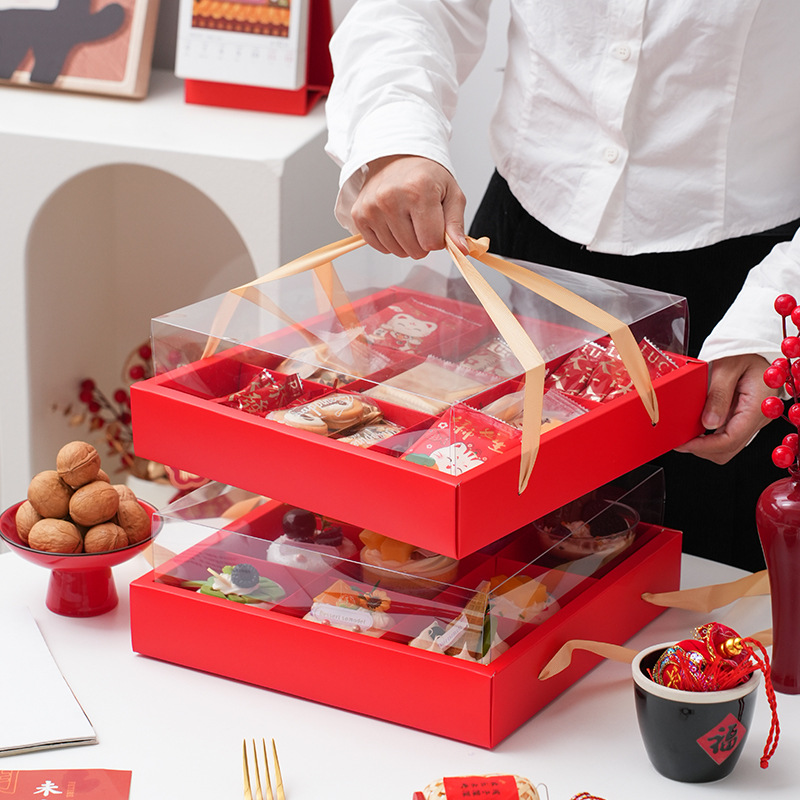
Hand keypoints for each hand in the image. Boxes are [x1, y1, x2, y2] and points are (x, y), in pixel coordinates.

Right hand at [350, 155, 467, 258]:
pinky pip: (379, 247)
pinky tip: (393, 223)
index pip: (432, 242)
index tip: (436, 224)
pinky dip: (389, 242)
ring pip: (397, 252)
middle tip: (422, 221)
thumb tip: (460, 250)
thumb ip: (456, 224)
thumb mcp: (451, 194)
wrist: (397, 157)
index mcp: (418, 190)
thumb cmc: (427, 176)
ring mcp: (372, 207)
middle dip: (423, 242)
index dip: (438, 239)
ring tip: (407, 220)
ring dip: (406, 243)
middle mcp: (391, 198)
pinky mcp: (359, 215)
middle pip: (414, 250)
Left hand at [675, 353, 772, 463]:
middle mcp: (758, 417)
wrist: (757, 344)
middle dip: (703, 449)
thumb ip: (718, 394)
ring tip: (685, 435)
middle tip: (680, 441)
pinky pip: (728, 434)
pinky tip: (696, 429)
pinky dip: (710, 436)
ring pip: (728, 445)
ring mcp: (752, 419)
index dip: (705, 446)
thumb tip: (708, 423)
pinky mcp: (745, 417)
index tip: (684, 444)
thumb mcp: (728, 366)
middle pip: (729, 448)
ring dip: (706, 445)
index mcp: (757, 406)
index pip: (731, 439)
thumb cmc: (744, 350)